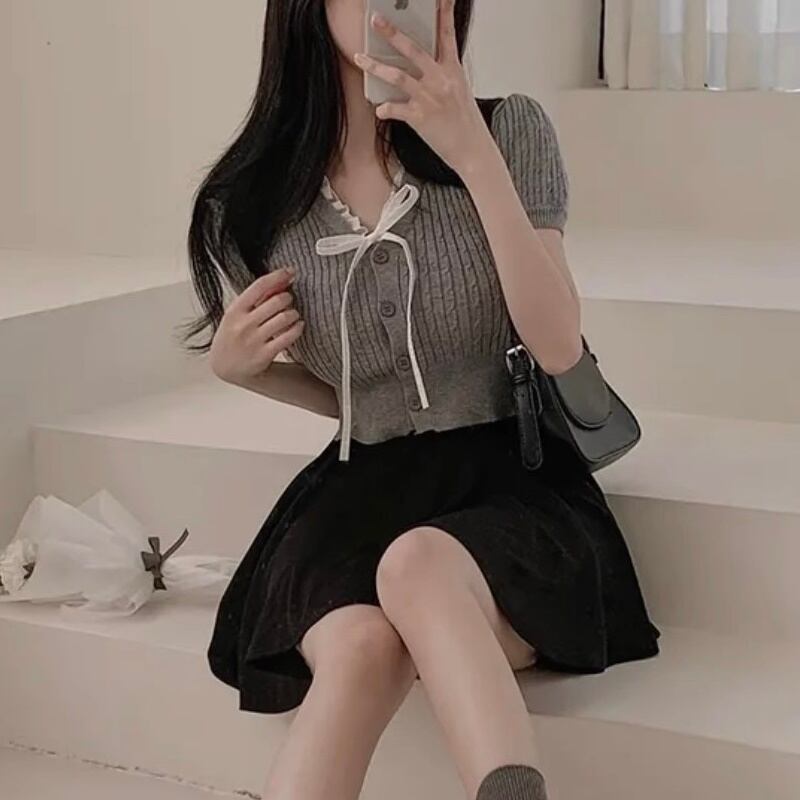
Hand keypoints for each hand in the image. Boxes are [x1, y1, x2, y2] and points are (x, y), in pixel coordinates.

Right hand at [209, 268, 304, 385]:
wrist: (225, 367)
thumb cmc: (234, 335)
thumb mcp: (237, 314)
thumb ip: (255, 298)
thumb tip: (281, 279)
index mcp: (235, 310)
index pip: (259, 286)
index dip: (278, 276)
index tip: (290, 272)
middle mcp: (243, 324)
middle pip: (277, 301)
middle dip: (288, 297)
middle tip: (288, 300)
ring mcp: (254, 340)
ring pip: (285, 318)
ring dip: (294, 313)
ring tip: (293, 315)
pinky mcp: (264, 355)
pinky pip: (289, 336)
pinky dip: (297, 328)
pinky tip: (297, 326)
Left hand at [354, 0, 492, 175]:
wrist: (472, 150)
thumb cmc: (464, 122)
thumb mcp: (458, 91)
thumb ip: (441, 74)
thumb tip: (421, 64)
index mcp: (453, 70)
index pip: (447, 35)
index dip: (443, 13)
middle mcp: (441, 80)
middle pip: (413, 50)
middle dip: (392, 34)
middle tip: (375, 20)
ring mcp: (429, 98)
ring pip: (397, 76)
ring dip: (375, 66)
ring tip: (360, 58)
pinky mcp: (420, 117)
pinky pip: (395, 109)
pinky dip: (384, 108)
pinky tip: (379, 109)